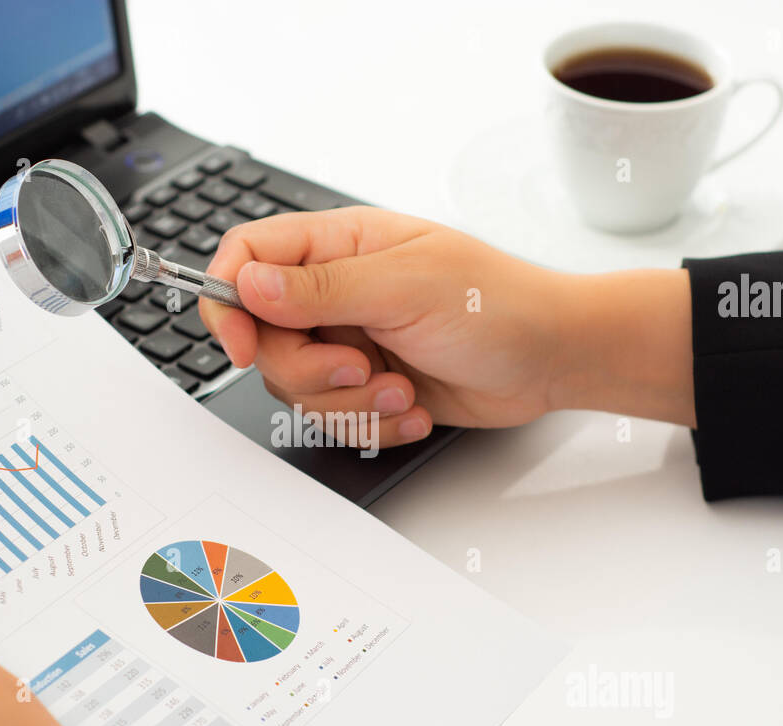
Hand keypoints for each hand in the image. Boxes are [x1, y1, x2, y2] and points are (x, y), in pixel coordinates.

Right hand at [199, 207, 695, 445]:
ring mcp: (352, 339)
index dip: (229, 302)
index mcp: (339, 246)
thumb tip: (248, 282)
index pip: (247, 257)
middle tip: (362, 368)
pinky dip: (373, 423)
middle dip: (310, 371)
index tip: (243, 346)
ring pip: (298, 387)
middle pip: (267, 339)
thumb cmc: (499, 304)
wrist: (553, 358)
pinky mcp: (369, 385)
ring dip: (350, 403)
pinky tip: (413, 404)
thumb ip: (319, 288)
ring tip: (400, 389)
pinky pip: (335, 418)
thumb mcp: (405, 288)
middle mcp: (337, 292)